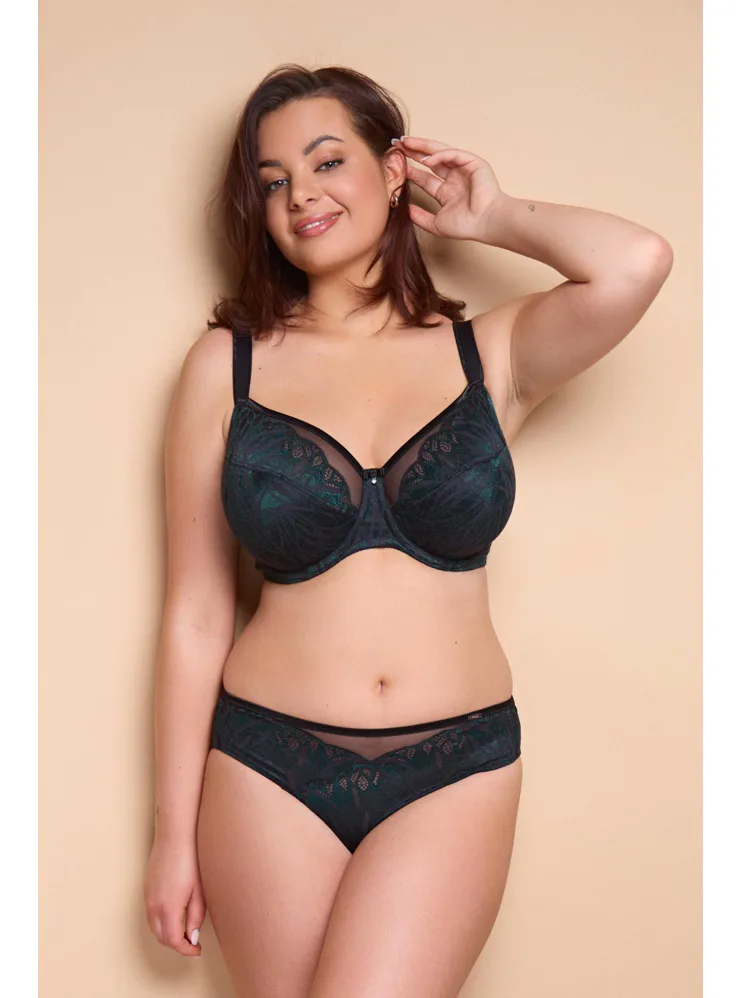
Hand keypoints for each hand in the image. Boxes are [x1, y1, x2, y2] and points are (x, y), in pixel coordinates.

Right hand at [144, 836, 205, 957]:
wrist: (175, 835)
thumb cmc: (190, 859)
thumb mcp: (199, 891)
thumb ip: (195, 917)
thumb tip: (192, 937)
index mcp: (168, 908)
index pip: (173, 941)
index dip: (185, 950)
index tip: (196, 950)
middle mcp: (153, 905)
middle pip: (161, 937)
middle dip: (175, 944)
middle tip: (191, 943)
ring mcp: (147, 896)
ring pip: (153, 926)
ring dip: (166, 934)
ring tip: (184, 931)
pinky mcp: (146, 888)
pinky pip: (150, 914)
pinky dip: (160, 922)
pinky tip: (173, 916)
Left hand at [393, 135, 507, 241]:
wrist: (485, 222)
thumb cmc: (466, 225)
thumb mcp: (436, 224)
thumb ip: (420, 217)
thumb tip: (405, 210)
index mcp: (447, 193)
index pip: (425, 178)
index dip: (410, 171)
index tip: (395, 166)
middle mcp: (454, 179)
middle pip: (430, 162)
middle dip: (413, 153)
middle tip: (396, 146)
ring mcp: (463, 169)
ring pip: (440, 153)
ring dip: (422, 147)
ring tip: (405, 142)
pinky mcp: (473, 163)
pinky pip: (453, 154)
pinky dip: (439, 155)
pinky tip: (425, 160)